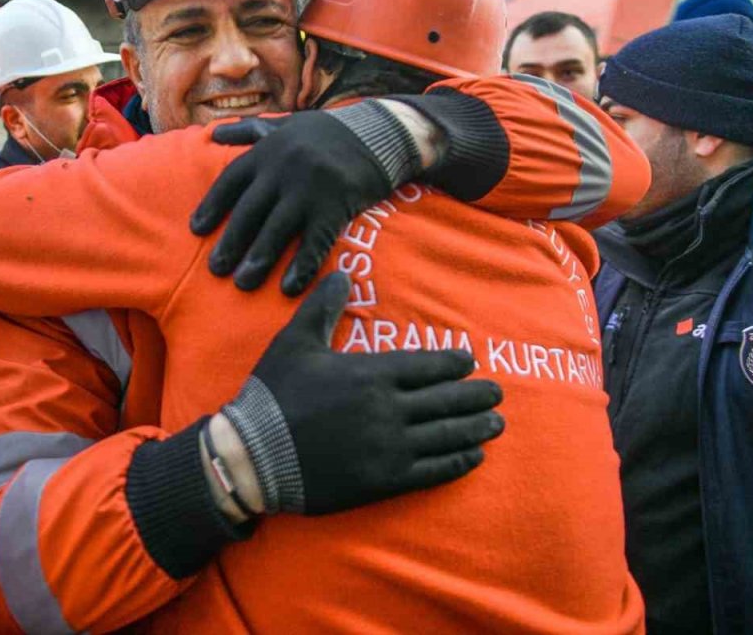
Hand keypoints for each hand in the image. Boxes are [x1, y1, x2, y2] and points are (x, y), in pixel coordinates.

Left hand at [191, 108, 401, 294]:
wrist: (379, 134)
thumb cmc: (327, 133)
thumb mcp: (286, 125)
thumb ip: (250, 130)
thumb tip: (214, 133)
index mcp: (268, 150)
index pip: (231, 181)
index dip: (212, 205)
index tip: (196, 229)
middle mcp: (283, 168)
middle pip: (249, 211)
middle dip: (231, 242)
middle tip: (216, 269)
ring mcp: (309, 188)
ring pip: (277, 229)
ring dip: (258, 259)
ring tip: (243, 284)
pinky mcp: (335, 205)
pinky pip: (314, 241)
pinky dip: (301, 265)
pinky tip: (289, 288)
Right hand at [221, 272, 503, 515]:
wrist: (255, 454)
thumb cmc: (274, 394)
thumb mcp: (294, 341)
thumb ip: (323, 306)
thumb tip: (342, 272)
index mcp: (372, 373)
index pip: (428, 366)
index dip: (455, 364)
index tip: (470, 363)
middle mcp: (389, 409)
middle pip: (446, 400)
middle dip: (476, 396)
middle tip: (497, 393)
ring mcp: (390, 446)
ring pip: (447, 435)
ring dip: (476, 428)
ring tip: (496, 423)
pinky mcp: (385, 480)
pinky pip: (433, 470)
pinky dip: (458, 462)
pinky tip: (473, 457)